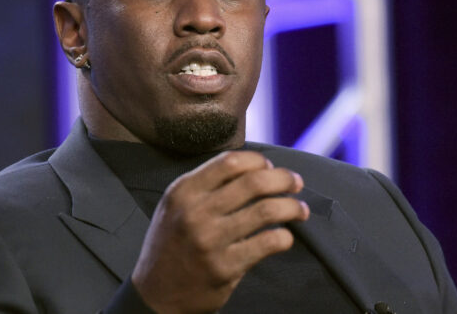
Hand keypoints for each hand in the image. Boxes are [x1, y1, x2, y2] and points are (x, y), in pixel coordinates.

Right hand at [130, 151, 309, 313]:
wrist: (156, 296)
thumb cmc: (172, 245)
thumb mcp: (175, 206)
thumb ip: (206, 185)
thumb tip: (256, 169)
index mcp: (183, 191)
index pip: (231, 161)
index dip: (259, 161)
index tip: (271, 167)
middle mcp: (195, 212)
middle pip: (254, 182)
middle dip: (284, 179)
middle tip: (296, 183)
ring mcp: (210, 240)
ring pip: (266, 210)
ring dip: (292, 207)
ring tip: (300, 210)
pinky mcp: (225, 267)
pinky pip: (267, 243)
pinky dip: (284, 237)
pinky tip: (286, 237)